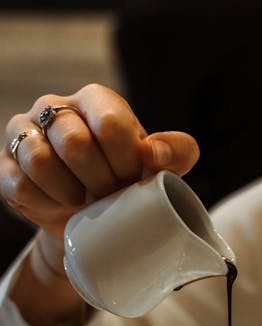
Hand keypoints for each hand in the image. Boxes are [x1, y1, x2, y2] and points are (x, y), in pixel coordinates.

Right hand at [0, 83, 199, 240]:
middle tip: (110, 198)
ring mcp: (26, 132)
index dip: (124, 162)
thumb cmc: (127, 184)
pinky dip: (45, 204)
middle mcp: (57, 108)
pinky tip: (61, 207)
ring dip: (69, 193)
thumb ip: (175, 153)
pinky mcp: (7, 163)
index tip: (132, 183)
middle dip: (99, 182)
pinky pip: (20, 183)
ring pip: (40, 160)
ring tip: (84, 204)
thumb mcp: (160, 169)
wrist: (90, 219)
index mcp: (97, 101)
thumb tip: (154, 153)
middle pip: (74, 142)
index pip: (110, 122)